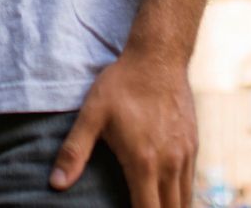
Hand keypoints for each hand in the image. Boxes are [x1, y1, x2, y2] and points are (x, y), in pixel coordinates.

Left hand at [51, 51, 195, 206]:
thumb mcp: (92, 115)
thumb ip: (74, 152)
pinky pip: (190, 183)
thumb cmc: (122, 85)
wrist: (158, 57)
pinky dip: (180, 196)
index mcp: (143, 162)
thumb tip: (55, 184)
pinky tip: (167, 196)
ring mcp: (186, 156)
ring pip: (184, 201)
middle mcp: (170, 164)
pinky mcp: (194, 146)